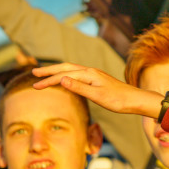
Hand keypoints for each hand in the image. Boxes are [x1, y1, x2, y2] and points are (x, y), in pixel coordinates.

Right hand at [32, 63, 161, 117]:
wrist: (135, 100)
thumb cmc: (118, 100)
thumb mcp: (97, 96)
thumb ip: (79, 87)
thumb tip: (61, 79)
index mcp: (89, 74)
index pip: (63, 75)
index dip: (48, 81)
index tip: (35, 86)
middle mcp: (91, 72)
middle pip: (65, 68)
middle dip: (49, 71)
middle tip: (33, 73)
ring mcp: (94, 75)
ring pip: (71, 70)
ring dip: (57, 71)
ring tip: (44, 74)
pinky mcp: (97, 80)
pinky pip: (77, 74)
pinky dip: (66, 75)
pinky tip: (64, 80)